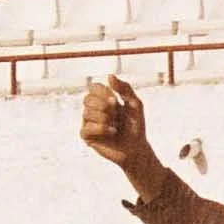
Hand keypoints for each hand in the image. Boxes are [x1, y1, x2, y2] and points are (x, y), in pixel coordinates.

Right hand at [80, 76, 164, 198]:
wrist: (137, 148)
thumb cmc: (135, 126)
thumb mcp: (135, 104)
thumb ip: (125, 88)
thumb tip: (109, 75)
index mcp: (102, 99)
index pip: (93, 87)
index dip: (103, 92)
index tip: (115, 100)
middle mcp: (92, 109)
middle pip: (87, 99)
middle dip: (105, 107)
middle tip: (116, 115)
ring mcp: (88, 122)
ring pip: (86, 113)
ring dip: (105, 118)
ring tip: (116, 126)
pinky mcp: (87, 136)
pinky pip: (86, 128)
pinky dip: (101, 128)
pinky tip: (112, 132)